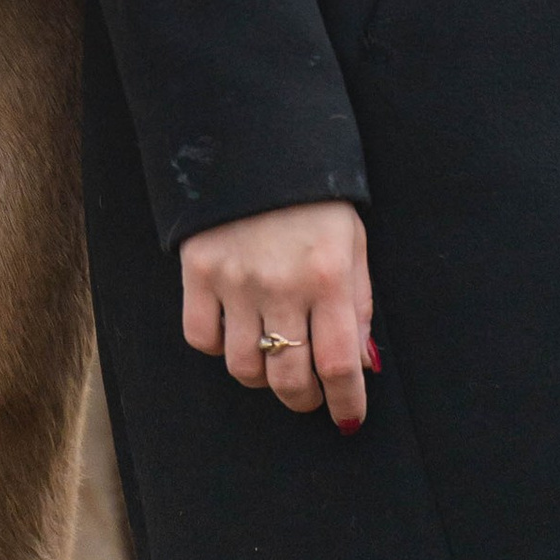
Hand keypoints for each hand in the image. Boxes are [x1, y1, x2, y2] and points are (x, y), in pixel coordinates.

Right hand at [179, 200, 374, 428]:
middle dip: (305, 399)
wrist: (256, 140)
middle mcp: (282, 285)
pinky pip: (203, 338)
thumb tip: (362, 366)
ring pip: (244, 368)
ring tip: (274, 358)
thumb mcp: (352, 244)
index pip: (339, 365)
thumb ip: (358, 306)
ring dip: (263, 377)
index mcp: (328, 277)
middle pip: (290, 379)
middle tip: (310, 393)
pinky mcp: (198, 271)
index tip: (348, 418)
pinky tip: (236, 330)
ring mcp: (235, 280)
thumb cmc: (315, 199)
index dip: (346, 403)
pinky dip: (219, 347)